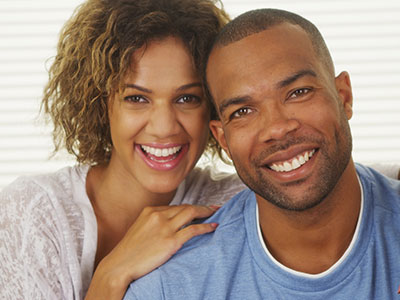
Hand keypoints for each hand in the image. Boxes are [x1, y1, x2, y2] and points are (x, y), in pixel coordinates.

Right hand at [85, 204, 217, 299]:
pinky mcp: (170, 241)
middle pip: (185, 207)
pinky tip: (213, 226)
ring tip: (216, 213)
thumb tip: (168, 225)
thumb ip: (153, 223)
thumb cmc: (129, 251)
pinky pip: (193, 230)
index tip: (199, 209)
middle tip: (214, 207)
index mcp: (150, 211)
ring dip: (207, 212)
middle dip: (201, 207)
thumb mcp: (140, 229)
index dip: (190, 207)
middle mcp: (158, 215)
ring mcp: (165, 227)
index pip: (175, 206)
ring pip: (191, 213)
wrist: (119, 265)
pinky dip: (205, 227)